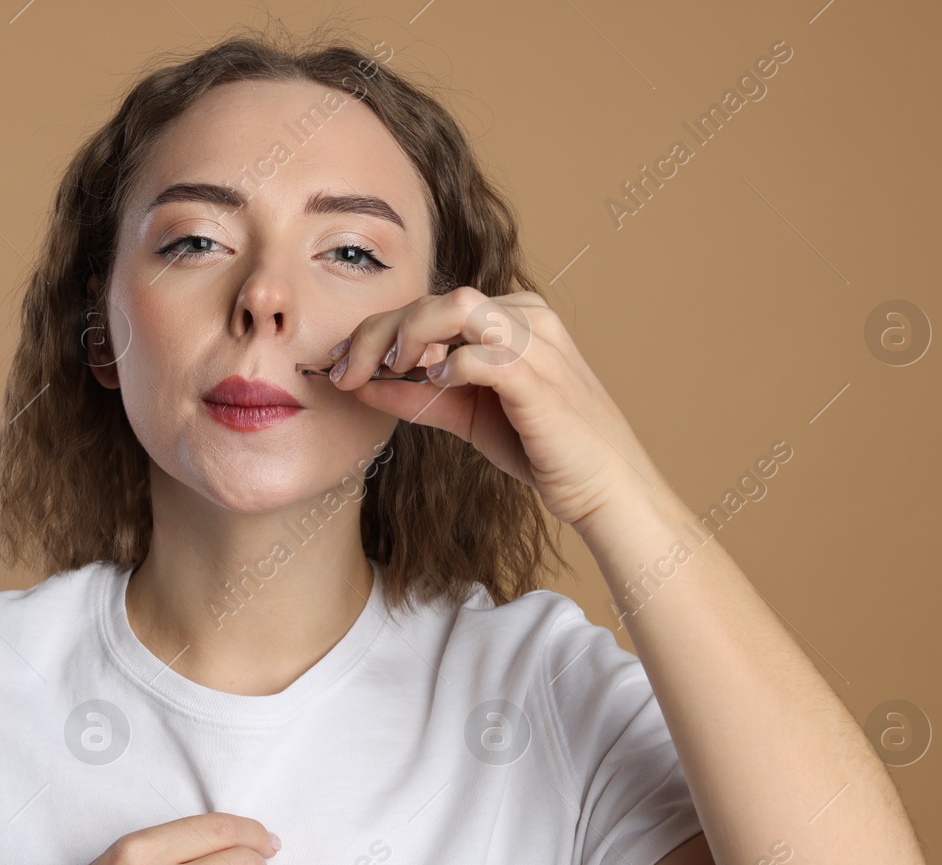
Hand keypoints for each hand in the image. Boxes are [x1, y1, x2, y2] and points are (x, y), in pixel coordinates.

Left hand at [326, 287, 667, 527]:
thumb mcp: (465, 416)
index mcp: (511, 317)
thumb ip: (416, 396)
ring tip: (387, 367)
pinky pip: (487, 354)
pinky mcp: (542, 380)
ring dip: (411, 334)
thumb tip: (359, 384)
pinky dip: (453, 365)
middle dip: (379, 331)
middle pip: (438, 299)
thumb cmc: (539, 448)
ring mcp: (539, 344)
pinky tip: (435, 384)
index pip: (433, 304)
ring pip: (461, 309)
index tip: (340, 363)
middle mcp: (526, 318)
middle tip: (345, 368)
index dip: (378, 329)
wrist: (602, 487)